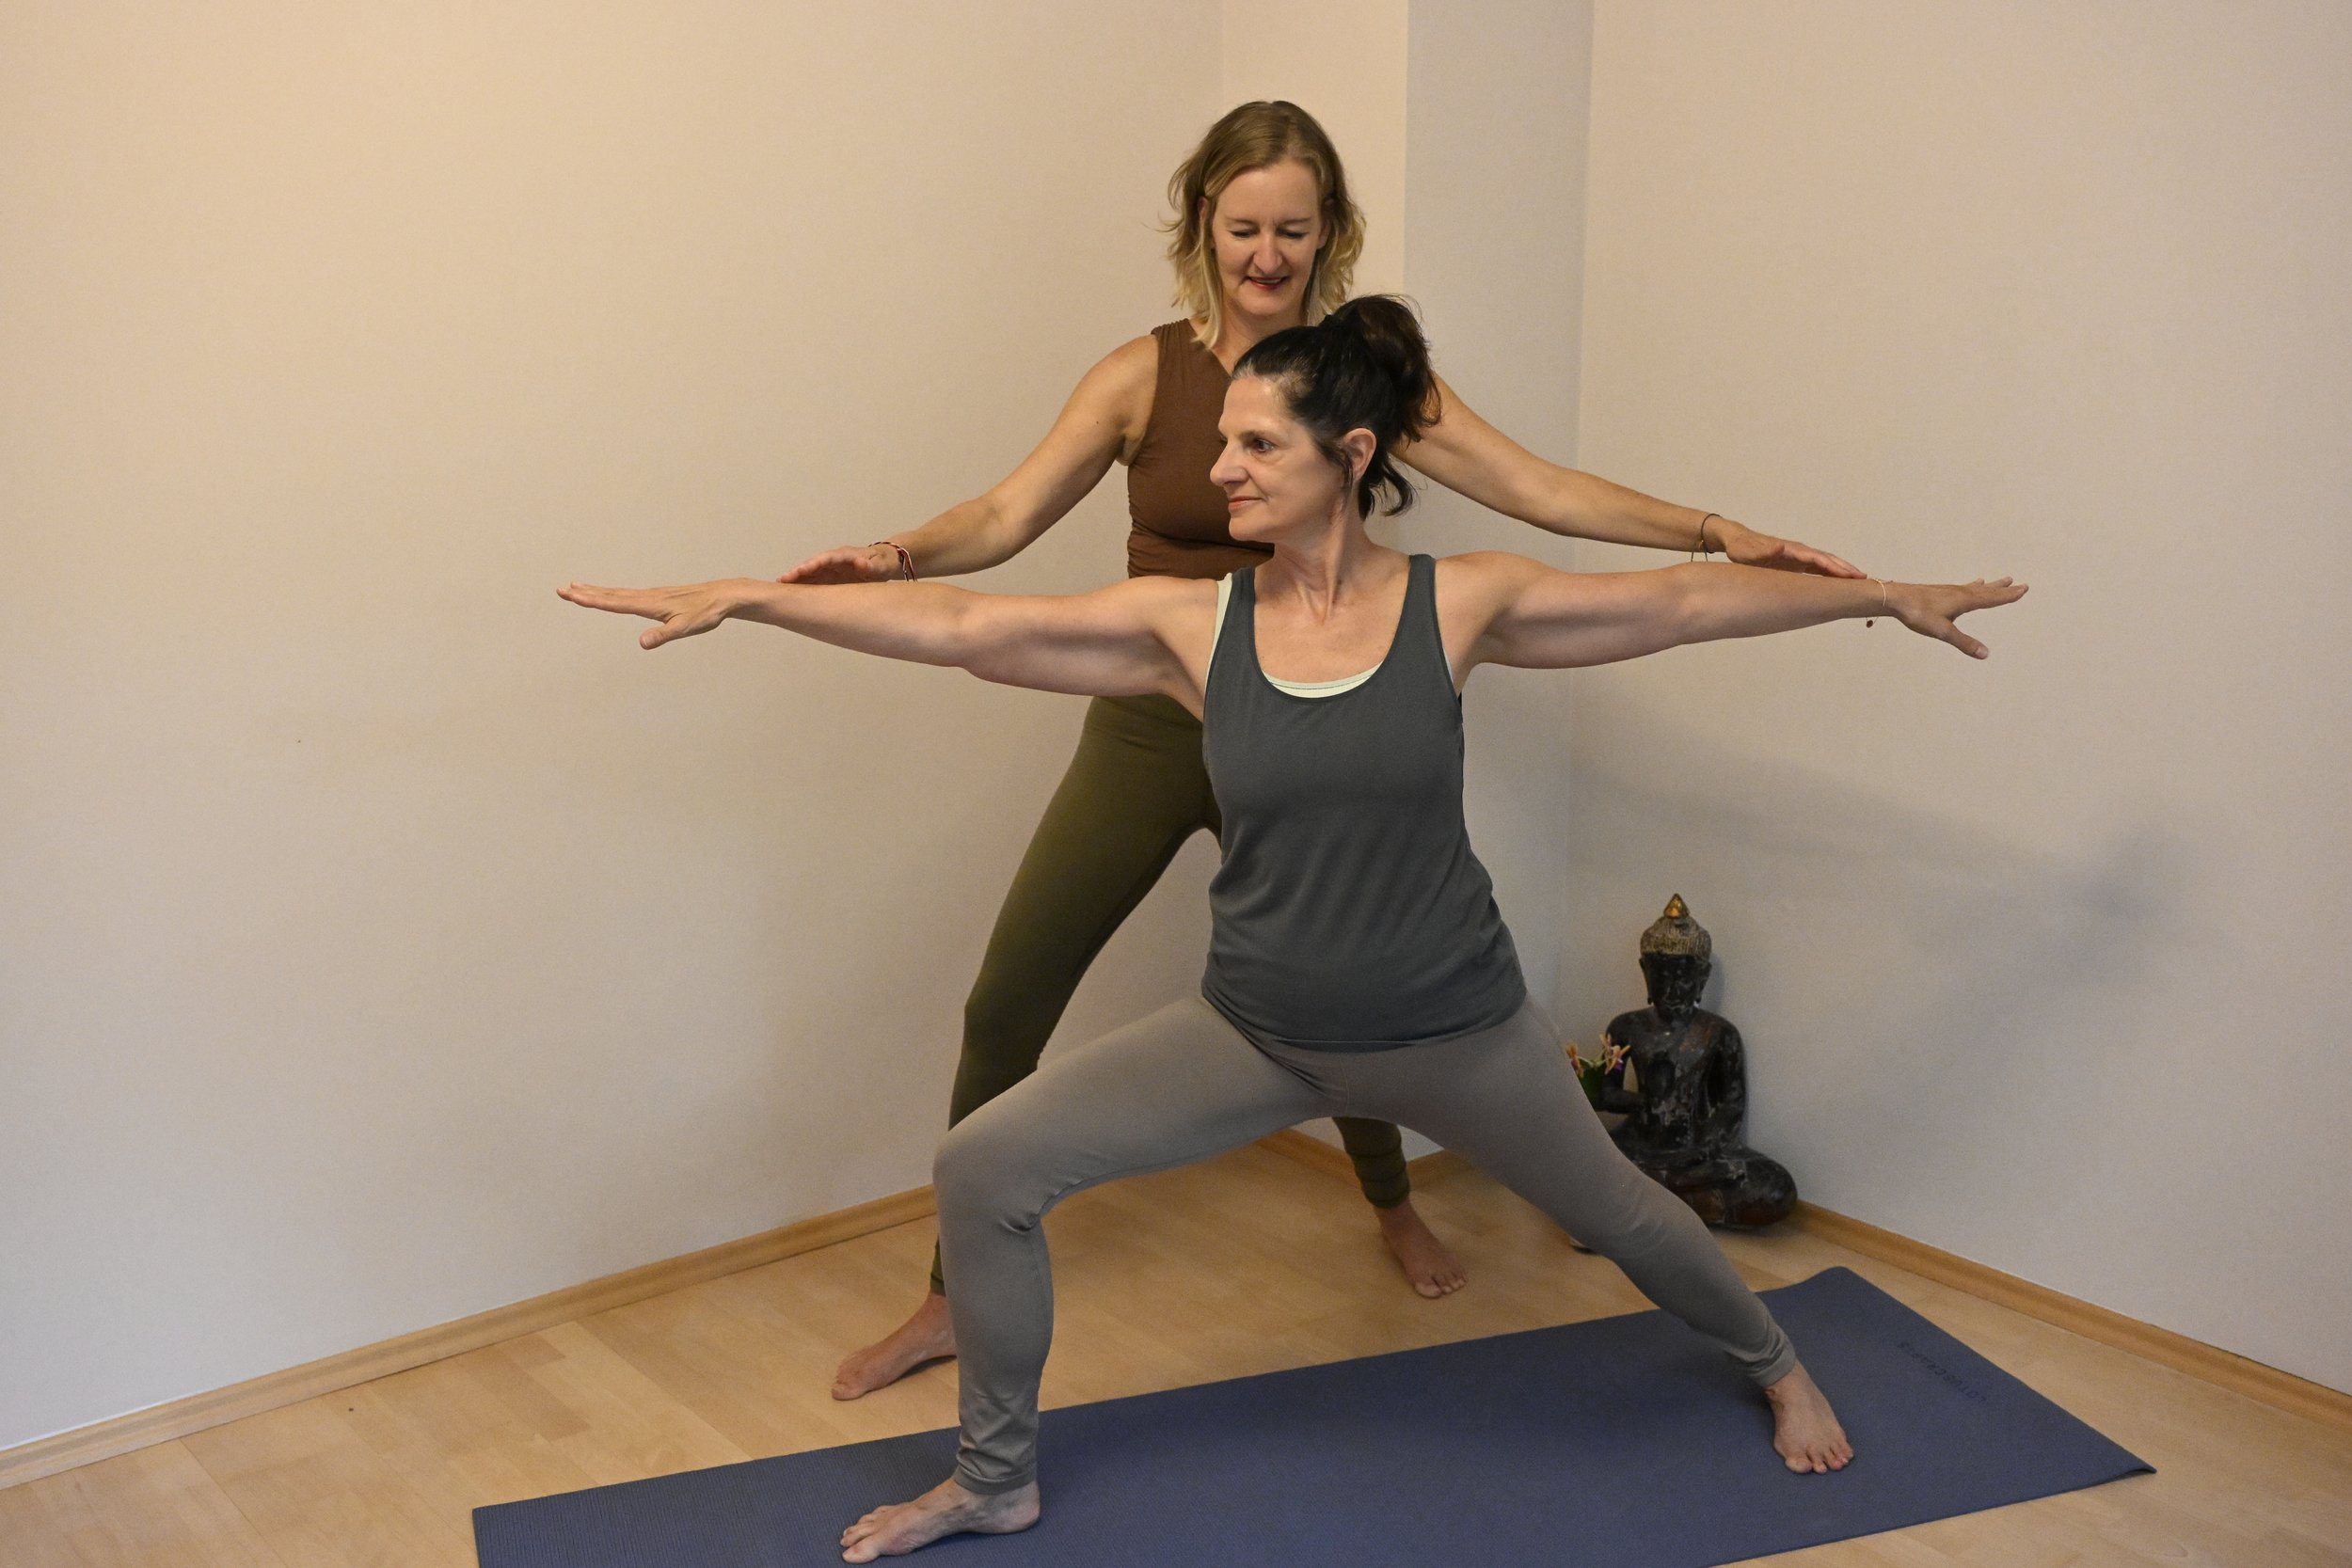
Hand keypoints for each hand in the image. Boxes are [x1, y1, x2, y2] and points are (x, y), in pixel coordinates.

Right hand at [558, 580, 745, 648]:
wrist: (721, 596)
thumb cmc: (704, 613)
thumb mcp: (684, 628)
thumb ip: (662, 636)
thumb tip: (642, 643)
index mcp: (648, 604)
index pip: (614, 603)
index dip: (591, 600)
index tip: (571, 595)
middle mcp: (646, 597)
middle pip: (609, 595)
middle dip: (584, 593)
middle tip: (561, 590)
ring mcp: (650, 595)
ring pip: (616, 592)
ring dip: (594, 590)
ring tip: (575, 587)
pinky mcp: (656, 596)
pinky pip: (626, 593)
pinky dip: (611, 592)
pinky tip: (608, 593)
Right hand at [776, 543, 901, 583]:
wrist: (885, 562)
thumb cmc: (883, 563)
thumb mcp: (880, 565)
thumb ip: (870, 566)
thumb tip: (861, 563)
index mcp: (844, 555)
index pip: (825, 559)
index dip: (811, 565)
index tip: (799, 571)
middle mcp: (834, 560)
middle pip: (813, 565)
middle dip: (797, 573)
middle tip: (781, 582)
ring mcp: (831, 568)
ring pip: (811, 573)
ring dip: (796, 580)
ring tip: (780, 588)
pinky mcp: (831, 577)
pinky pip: (815, 581)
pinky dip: (804, 586)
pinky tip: (792, 593)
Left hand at [1715, 518, 1864, 578]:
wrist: (1737, 541)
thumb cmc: (1742, 548)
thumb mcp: (1749, 551)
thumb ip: (1764, 549)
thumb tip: (1780, 545)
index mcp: (1791, 550)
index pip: (1818, 558)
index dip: (1834, 567)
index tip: (1850, 574)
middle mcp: (1799, 552)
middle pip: (1827, 560)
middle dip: (1845, 569)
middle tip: (1864, 579)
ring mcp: (1799, 557)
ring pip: (1825, 564)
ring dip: (1841, 572)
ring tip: (1858, 582)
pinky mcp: (1796, 564)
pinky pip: (1817, 569)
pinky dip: (1830, 575)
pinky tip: (1838, 585)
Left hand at [1888, 578, 2028, 658]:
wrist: (1894, 598)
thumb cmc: (1918, 613)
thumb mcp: (1943, 632)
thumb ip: (1964, 643)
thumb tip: (1985, 654)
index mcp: (1965, 601)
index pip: (1992, 599)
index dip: (2009, 596)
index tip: (2024, 589)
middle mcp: (1960, 592)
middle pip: (1987, 591)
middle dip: (2003, 589)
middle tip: (2019, 583)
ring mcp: (1949, 591)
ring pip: (1975, 588)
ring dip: (1990, 586)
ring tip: (1999, 581)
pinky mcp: (1939, 592)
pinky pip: (1963, 588)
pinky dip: (1972, 586)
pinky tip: (1970, 585)